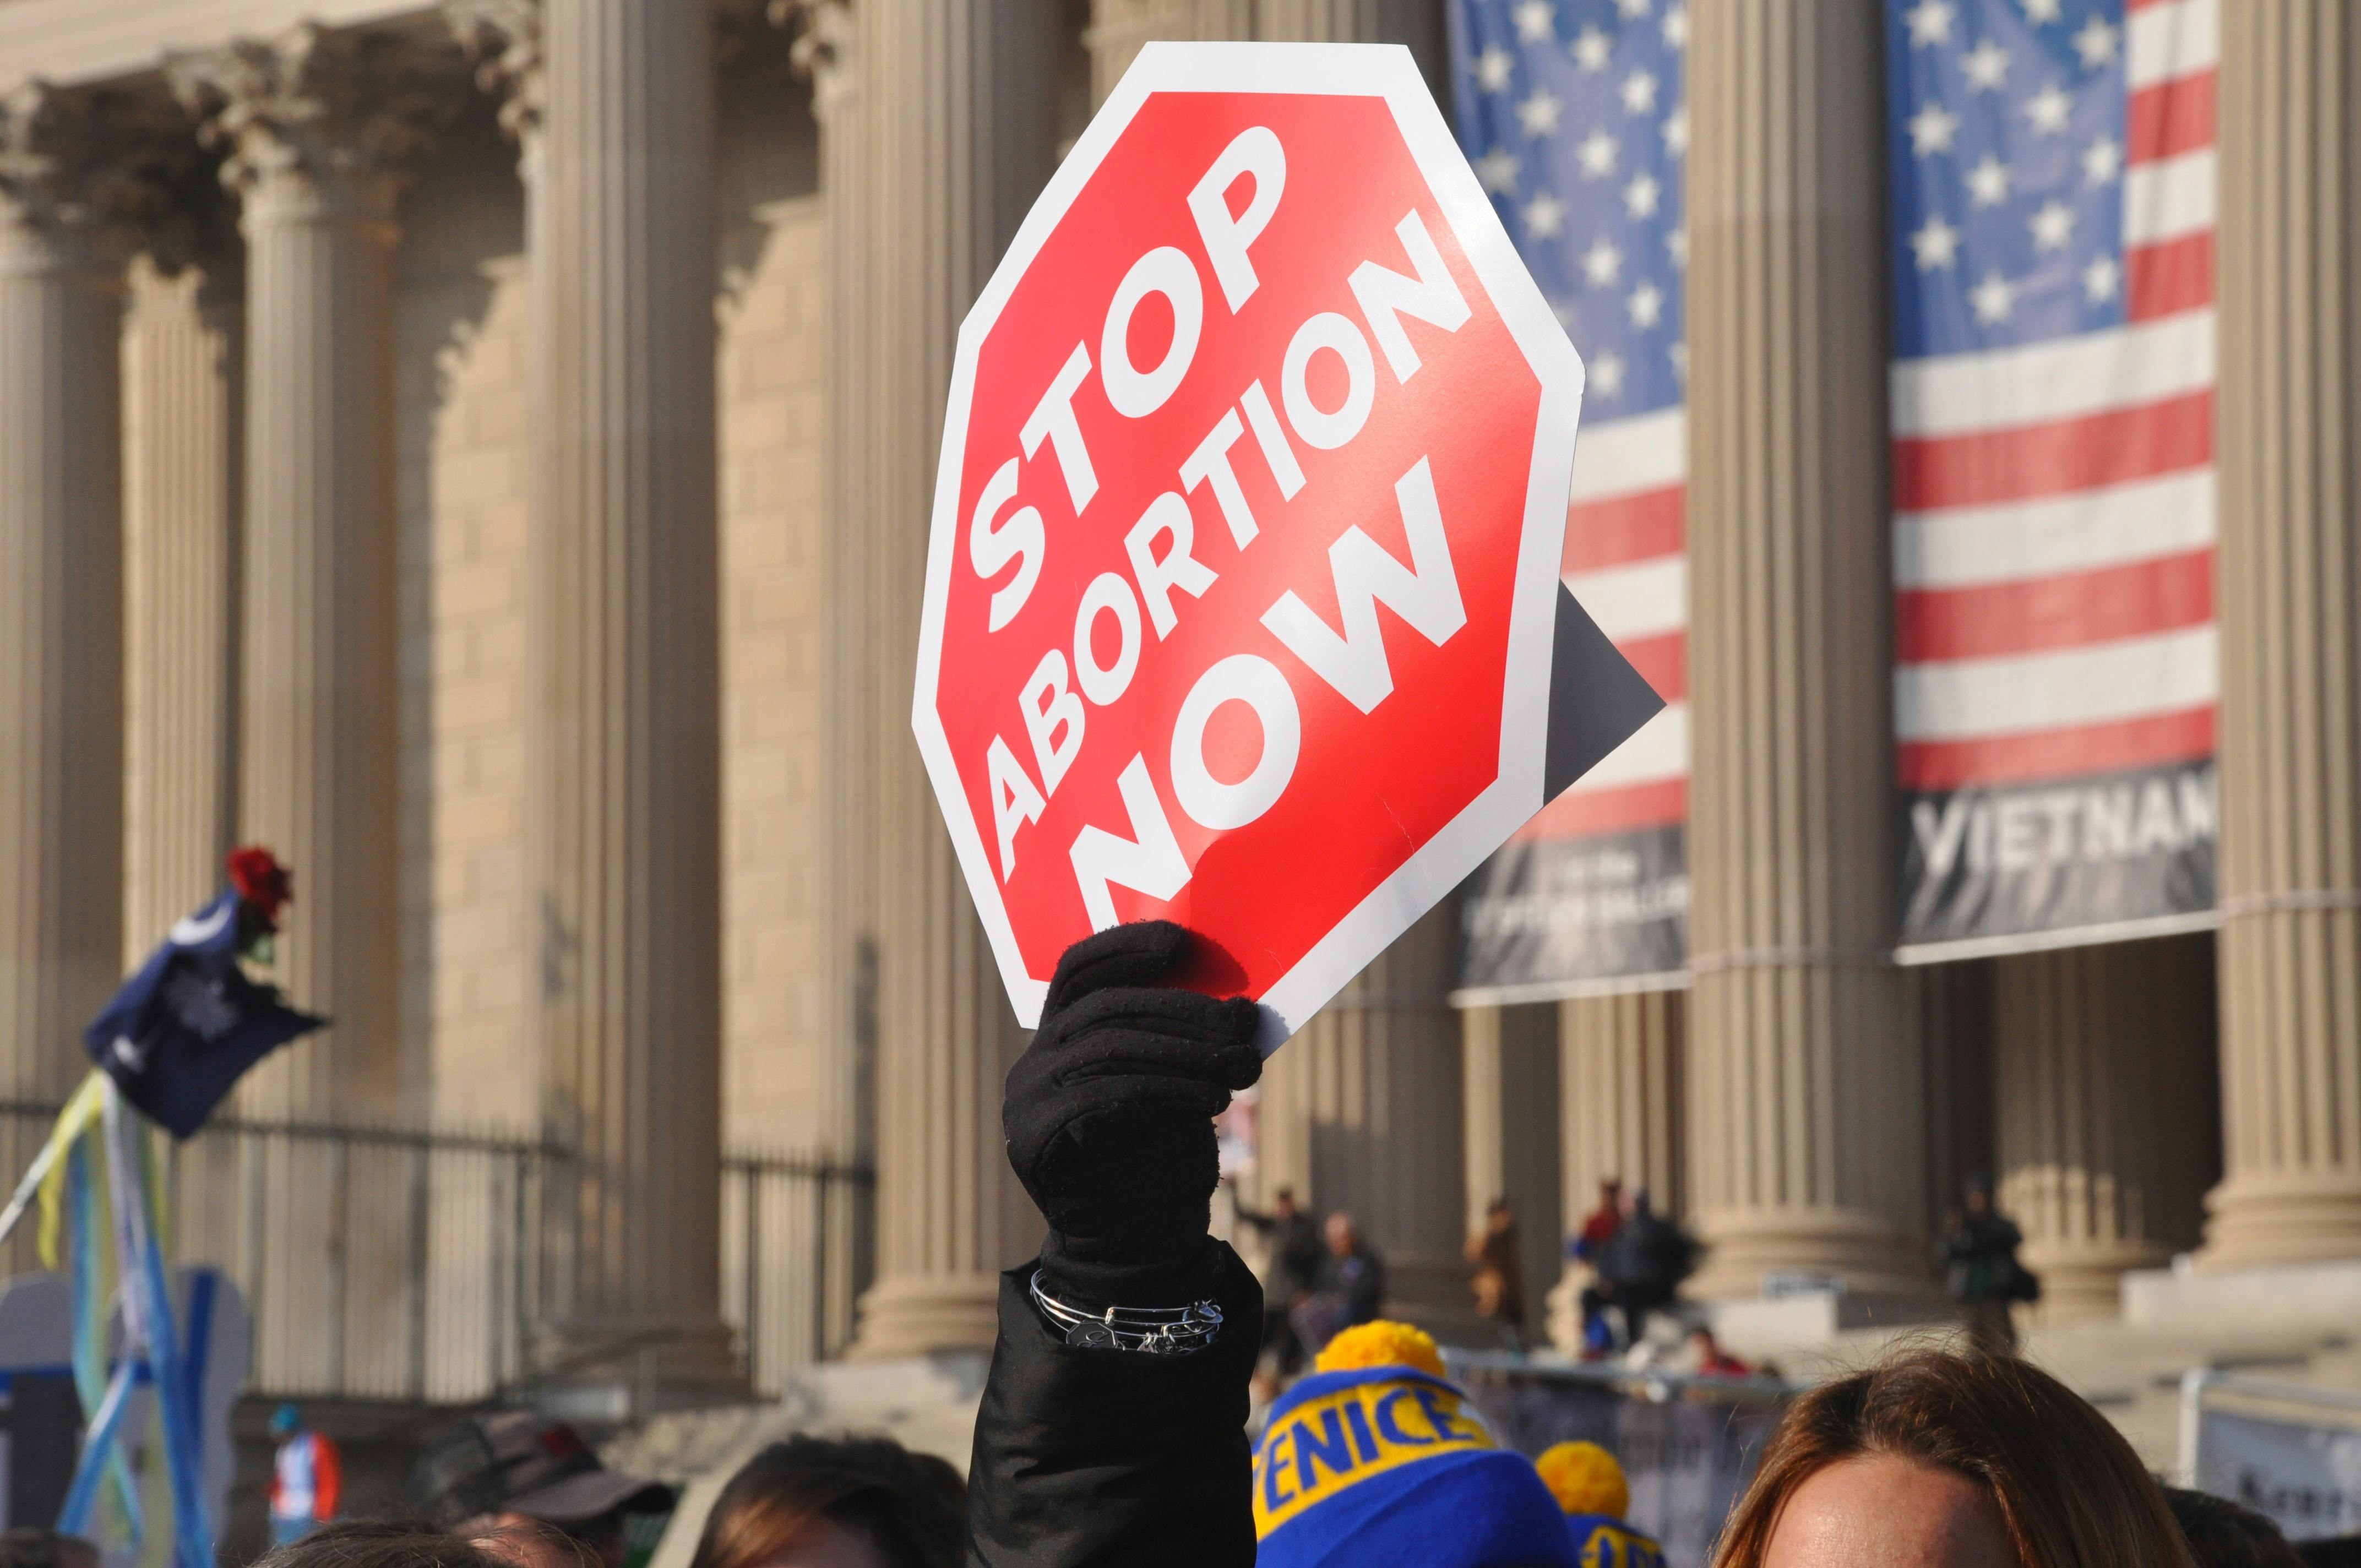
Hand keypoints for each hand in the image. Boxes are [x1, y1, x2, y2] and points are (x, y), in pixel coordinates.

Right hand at [1004, 921, 1261, 1301]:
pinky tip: (1210, 1101)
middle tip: (1245, 1027)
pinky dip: (1164, 1091)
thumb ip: (1186, 1043)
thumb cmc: (1161, 1159)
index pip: (1080, 970)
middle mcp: (1034, 1061)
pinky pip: (1102, 1097)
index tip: (1182, 941)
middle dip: (1183, 1011)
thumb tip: (1240, 1009)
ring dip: (1184, 1053)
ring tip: (1241, 1070)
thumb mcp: (1178, 1085)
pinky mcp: (1034, 1141)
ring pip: (1107, 1048)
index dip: (1126, 946)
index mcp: (1060, 1035)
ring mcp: (1026, 1100)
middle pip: (1105, 1008)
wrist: (1135, 1249)